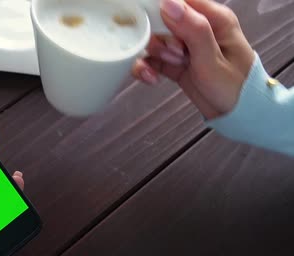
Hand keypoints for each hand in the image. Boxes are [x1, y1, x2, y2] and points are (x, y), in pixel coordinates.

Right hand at [132, 0, 254, 118]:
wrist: (237, 116)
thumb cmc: (236, 88)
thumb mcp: (213, 60)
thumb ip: (193, 30)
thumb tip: (169, 3)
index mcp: (214, 19)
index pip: (181, 1)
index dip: (162, 10)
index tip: (156, 27)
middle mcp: (198, 28)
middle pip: (161, 20)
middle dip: (158, 38)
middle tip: (173, 55)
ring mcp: (184, 46)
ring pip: (153, 40)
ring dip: (154, 55)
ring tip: (172, 67)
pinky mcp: (174, 63)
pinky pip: (151, 59)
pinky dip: (147, 68)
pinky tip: (152, 78)